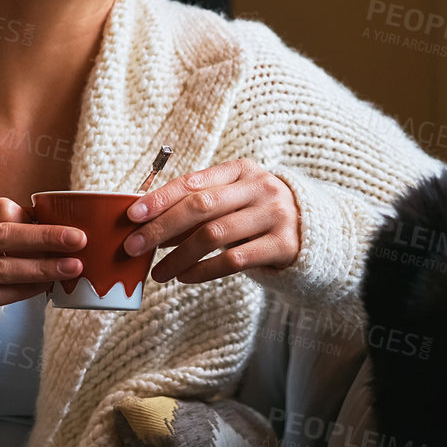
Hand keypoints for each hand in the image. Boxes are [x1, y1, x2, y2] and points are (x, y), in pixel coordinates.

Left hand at [123, 158, 300, 284]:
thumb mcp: (232, 200)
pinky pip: (234, 259)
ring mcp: (274, 215)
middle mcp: (260, 187)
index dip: (159, 199)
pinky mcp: (283, 244)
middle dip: (162, 228)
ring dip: (179, 256)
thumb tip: (147, 225)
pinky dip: (204, 270)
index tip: (131, 216)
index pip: (193, 182)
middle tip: (134, 247)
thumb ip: (197, 207)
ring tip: (158, 273)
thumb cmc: (257, 214)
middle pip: (201, 206)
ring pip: (214, 235)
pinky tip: (185, 277)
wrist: (314, 230)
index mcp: (241, 170)